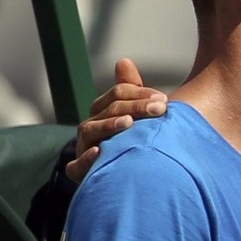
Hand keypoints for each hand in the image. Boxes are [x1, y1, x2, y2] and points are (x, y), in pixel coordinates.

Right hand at [69, 58, 168, 178]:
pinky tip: (99, 151)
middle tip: (160, 108)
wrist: (137, 179)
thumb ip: (132, 91)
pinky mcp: (81, 171)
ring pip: (91, 131)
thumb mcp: (140, 117)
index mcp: (104, 112)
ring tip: (129, 123)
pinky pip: (76, 166)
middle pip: (109, 111)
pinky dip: (86, 159)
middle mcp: (92, 128)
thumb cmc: (139, 143)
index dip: (139, 93)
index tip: (164, 99)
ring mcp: (85, 148)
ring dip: (110, 126)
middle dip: (135, 107)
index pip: (118, 95)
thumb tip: (123, 61)